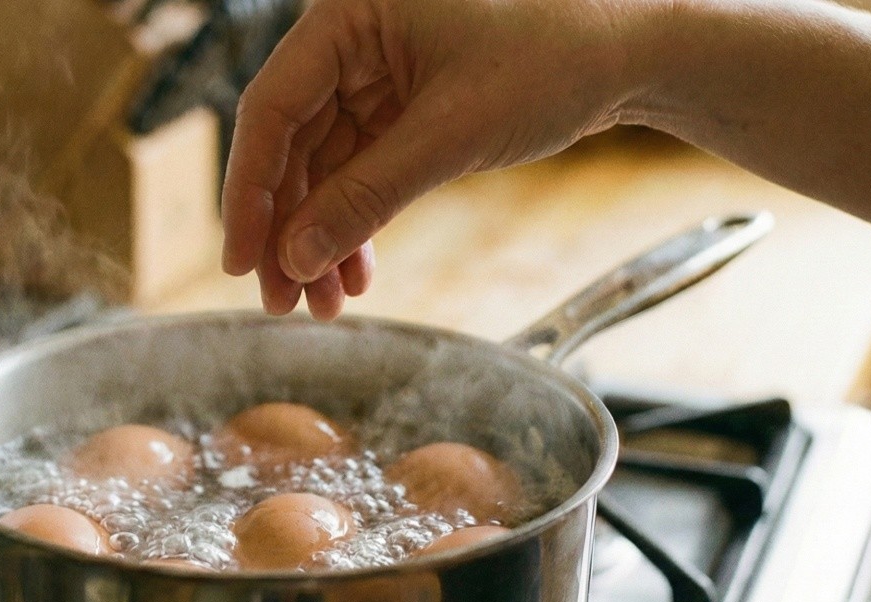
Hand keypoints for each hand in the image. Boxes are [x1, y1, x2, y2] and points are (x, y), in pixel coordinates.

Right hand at [221, 0, 658, 318]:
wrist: (629, 52)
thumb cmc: (552, 59)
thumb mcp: (451, 134)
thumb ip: (366, 195)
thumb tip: (295, 257)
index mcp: (348, 14)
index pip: (271, 108)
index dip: (249, 192)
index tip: (240, 262)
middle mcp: (352, 39)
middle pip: (291, 145)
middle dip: (290, 230)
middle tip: (283, 302)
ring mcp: (377, 73)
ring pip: (324, 166)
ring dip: (323, 236)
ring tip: (325, 303)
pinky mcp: (404, 104)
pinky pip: (362, 170)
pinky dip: (359, 221)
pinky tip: (358, 272)